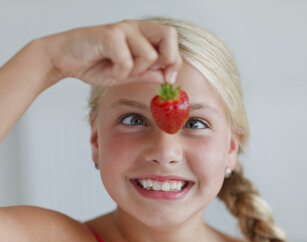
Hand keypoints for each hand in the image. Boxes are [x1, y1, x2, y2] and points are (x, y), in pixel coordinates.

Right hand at [45, 20, 181, 85]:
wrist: (63, 59)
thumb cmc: (94, 64)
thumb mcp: (126, 74)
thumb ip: (146, 74)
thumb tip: (167, 78)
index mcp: (141, 35)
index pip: (172, 41)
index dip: (175, 62)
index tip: (168, 80)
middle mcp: (134, 28)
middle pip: (169, 34)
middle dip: (166, 59)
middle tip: (147, 72)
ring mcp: (122, 29)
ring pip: (149, 54)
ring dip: (135, 71)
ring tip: (117, 71)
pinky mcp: (109, 35)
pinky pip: (127, 60)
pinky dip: (118, 72)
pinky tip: (107, 70)